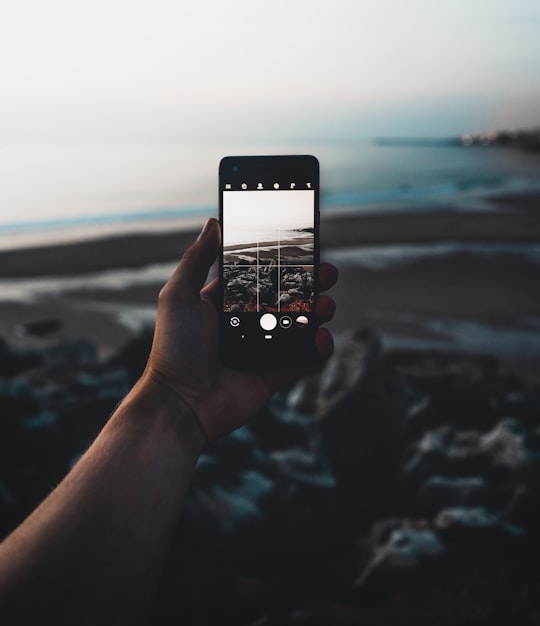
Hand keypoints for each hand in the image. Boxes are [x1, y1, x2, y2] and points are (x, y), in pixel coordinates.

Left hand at [144, 217, 336, 441]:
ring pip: (302, 325)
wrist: (180, 403)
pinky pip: (306, 359)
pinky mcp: (275, 375)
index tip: (303, 245)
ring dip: (321, 312)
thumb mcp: (179, 295)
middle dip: (311, 283)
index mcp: (226, 302)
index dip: (282, 261)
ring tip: (327, 305)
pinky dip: (320, 348)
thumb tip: (214, 222)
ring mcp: (263, 349)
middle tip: (327, 272)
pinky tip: (322, 337)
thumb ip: (197, 258)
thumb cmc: (174, 348)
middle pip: (288, 297)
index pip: (260, 275)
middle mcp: (247, 323)